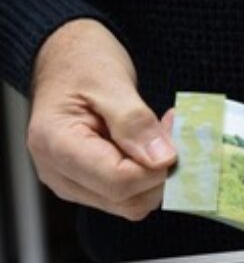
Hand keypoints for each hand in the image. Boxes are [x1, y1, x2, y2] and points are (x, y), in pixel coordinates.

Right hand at [28, 19, 175, 220]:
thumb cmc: (81, 62)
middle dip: (157, 171)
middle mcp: (59, 173)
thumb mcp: (110, 81)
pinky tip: (149, 145)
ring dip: (155, 173)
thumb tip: (162, 160)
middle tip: (166, 130)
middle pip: (126, 200)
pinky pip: (129, 194)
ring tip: (156, 134)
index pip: (117, 182)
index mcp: (55, 145)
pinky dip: (148, 173)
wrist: (66, 59)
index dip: (153, 167)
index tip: (168, 133)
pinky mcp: (89, 185)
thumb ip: (135, 122)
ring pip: (131, 203)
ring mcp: (73, 183)